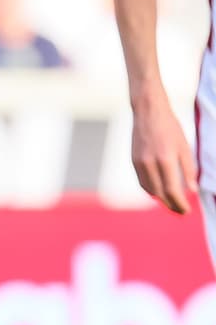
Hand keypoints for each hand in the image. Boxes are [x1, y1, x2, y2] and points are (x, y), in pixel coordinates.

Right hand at [131, 99, 197, 213]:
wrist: (148, 112)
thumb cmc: (170, 128)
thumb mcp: (184, 147)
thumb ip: (188, 170)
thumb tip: (191, 190)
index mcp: (165, 160)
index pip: (172, 191)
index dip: (180, 204)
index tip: (187, 211)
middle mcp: (149, 163)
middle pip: (159, 194)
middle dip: (171, 205)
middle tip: (182, 212)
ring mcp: (139, 163)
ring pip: (149, 190)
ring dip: (160, 200)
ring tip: (172, 204)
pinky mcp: (133, 160)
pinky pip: (142, 181)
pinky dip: (151, 190)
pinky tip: (159, 192)